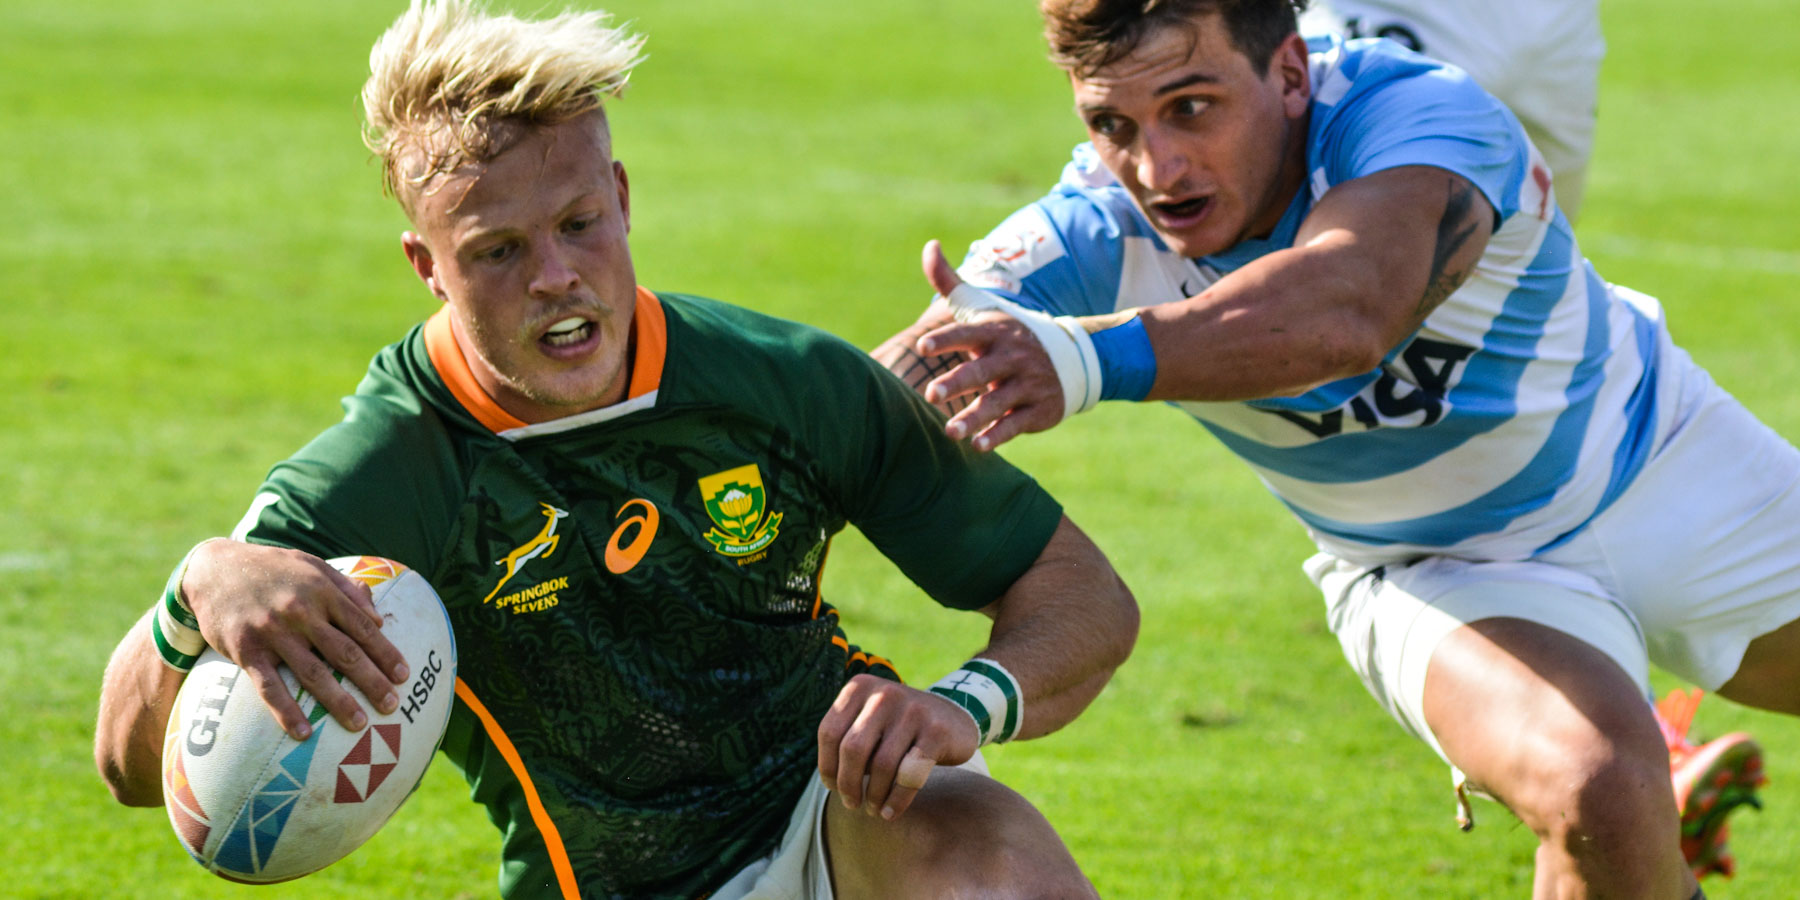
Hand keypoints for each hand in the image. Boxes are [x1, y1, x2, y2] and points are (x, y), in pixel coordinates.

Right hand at [183, 541, 409, 739]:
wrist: (214, 568)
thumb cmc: (273, 569)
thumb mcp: (313, 566)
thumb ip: (347, 589)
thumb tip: (378, 618)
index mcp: (323, 592)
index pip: (363, 627)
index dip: (386, 653)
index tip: (404, 675)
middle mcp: (302, 612)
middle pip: (346, 653)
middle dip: (372, 681)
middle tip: (392, 705)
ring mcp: (274, 632)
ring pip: (313, 673)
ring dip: (338, 701)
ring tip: (359, 724)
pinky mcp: (246, 651)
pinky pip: (270, 686)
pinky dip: (286, 711)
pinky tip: (303, 732)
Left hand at [817, 674, 979, 820]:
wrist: (953, 718)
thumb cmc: (899, 728)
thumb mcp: (870, 720)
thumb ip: (847, 740)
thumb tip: (832, 781)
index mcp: (860, 687)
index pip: (829, 732)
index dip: (827, 766)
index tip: (832, 787)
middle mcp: (884, 693)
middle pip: (853, 749)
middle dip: (848, 784)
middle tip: (852, 804)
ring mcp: (913, 710)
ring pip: (882, 765)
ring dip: (874, 796)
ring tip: (873, 809)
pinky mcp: (936, 731)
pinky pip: (909, 775)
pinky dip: (897, 800)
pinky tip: (891, 813)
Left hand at [914, 240, 1071, 450]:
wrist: (1072, 358)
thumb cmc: (1008, 334)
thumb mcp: (983, 308)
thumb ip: (950, 282)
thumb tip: (929, 246)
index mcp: (994, 332)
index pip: (967, 333)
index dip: (945, 339)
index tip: (923, 346)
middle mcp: (1011, 357)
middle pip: (982, 370)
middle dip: (957, 382)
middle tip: (931, 394)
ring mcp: (1026, 384)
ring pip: (998, 402)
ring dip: (974, 417)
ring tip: (950, 432)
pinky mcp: (1037, 410)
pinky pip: (1016, 423)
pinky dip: (999, 435)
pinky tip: (978, 446)